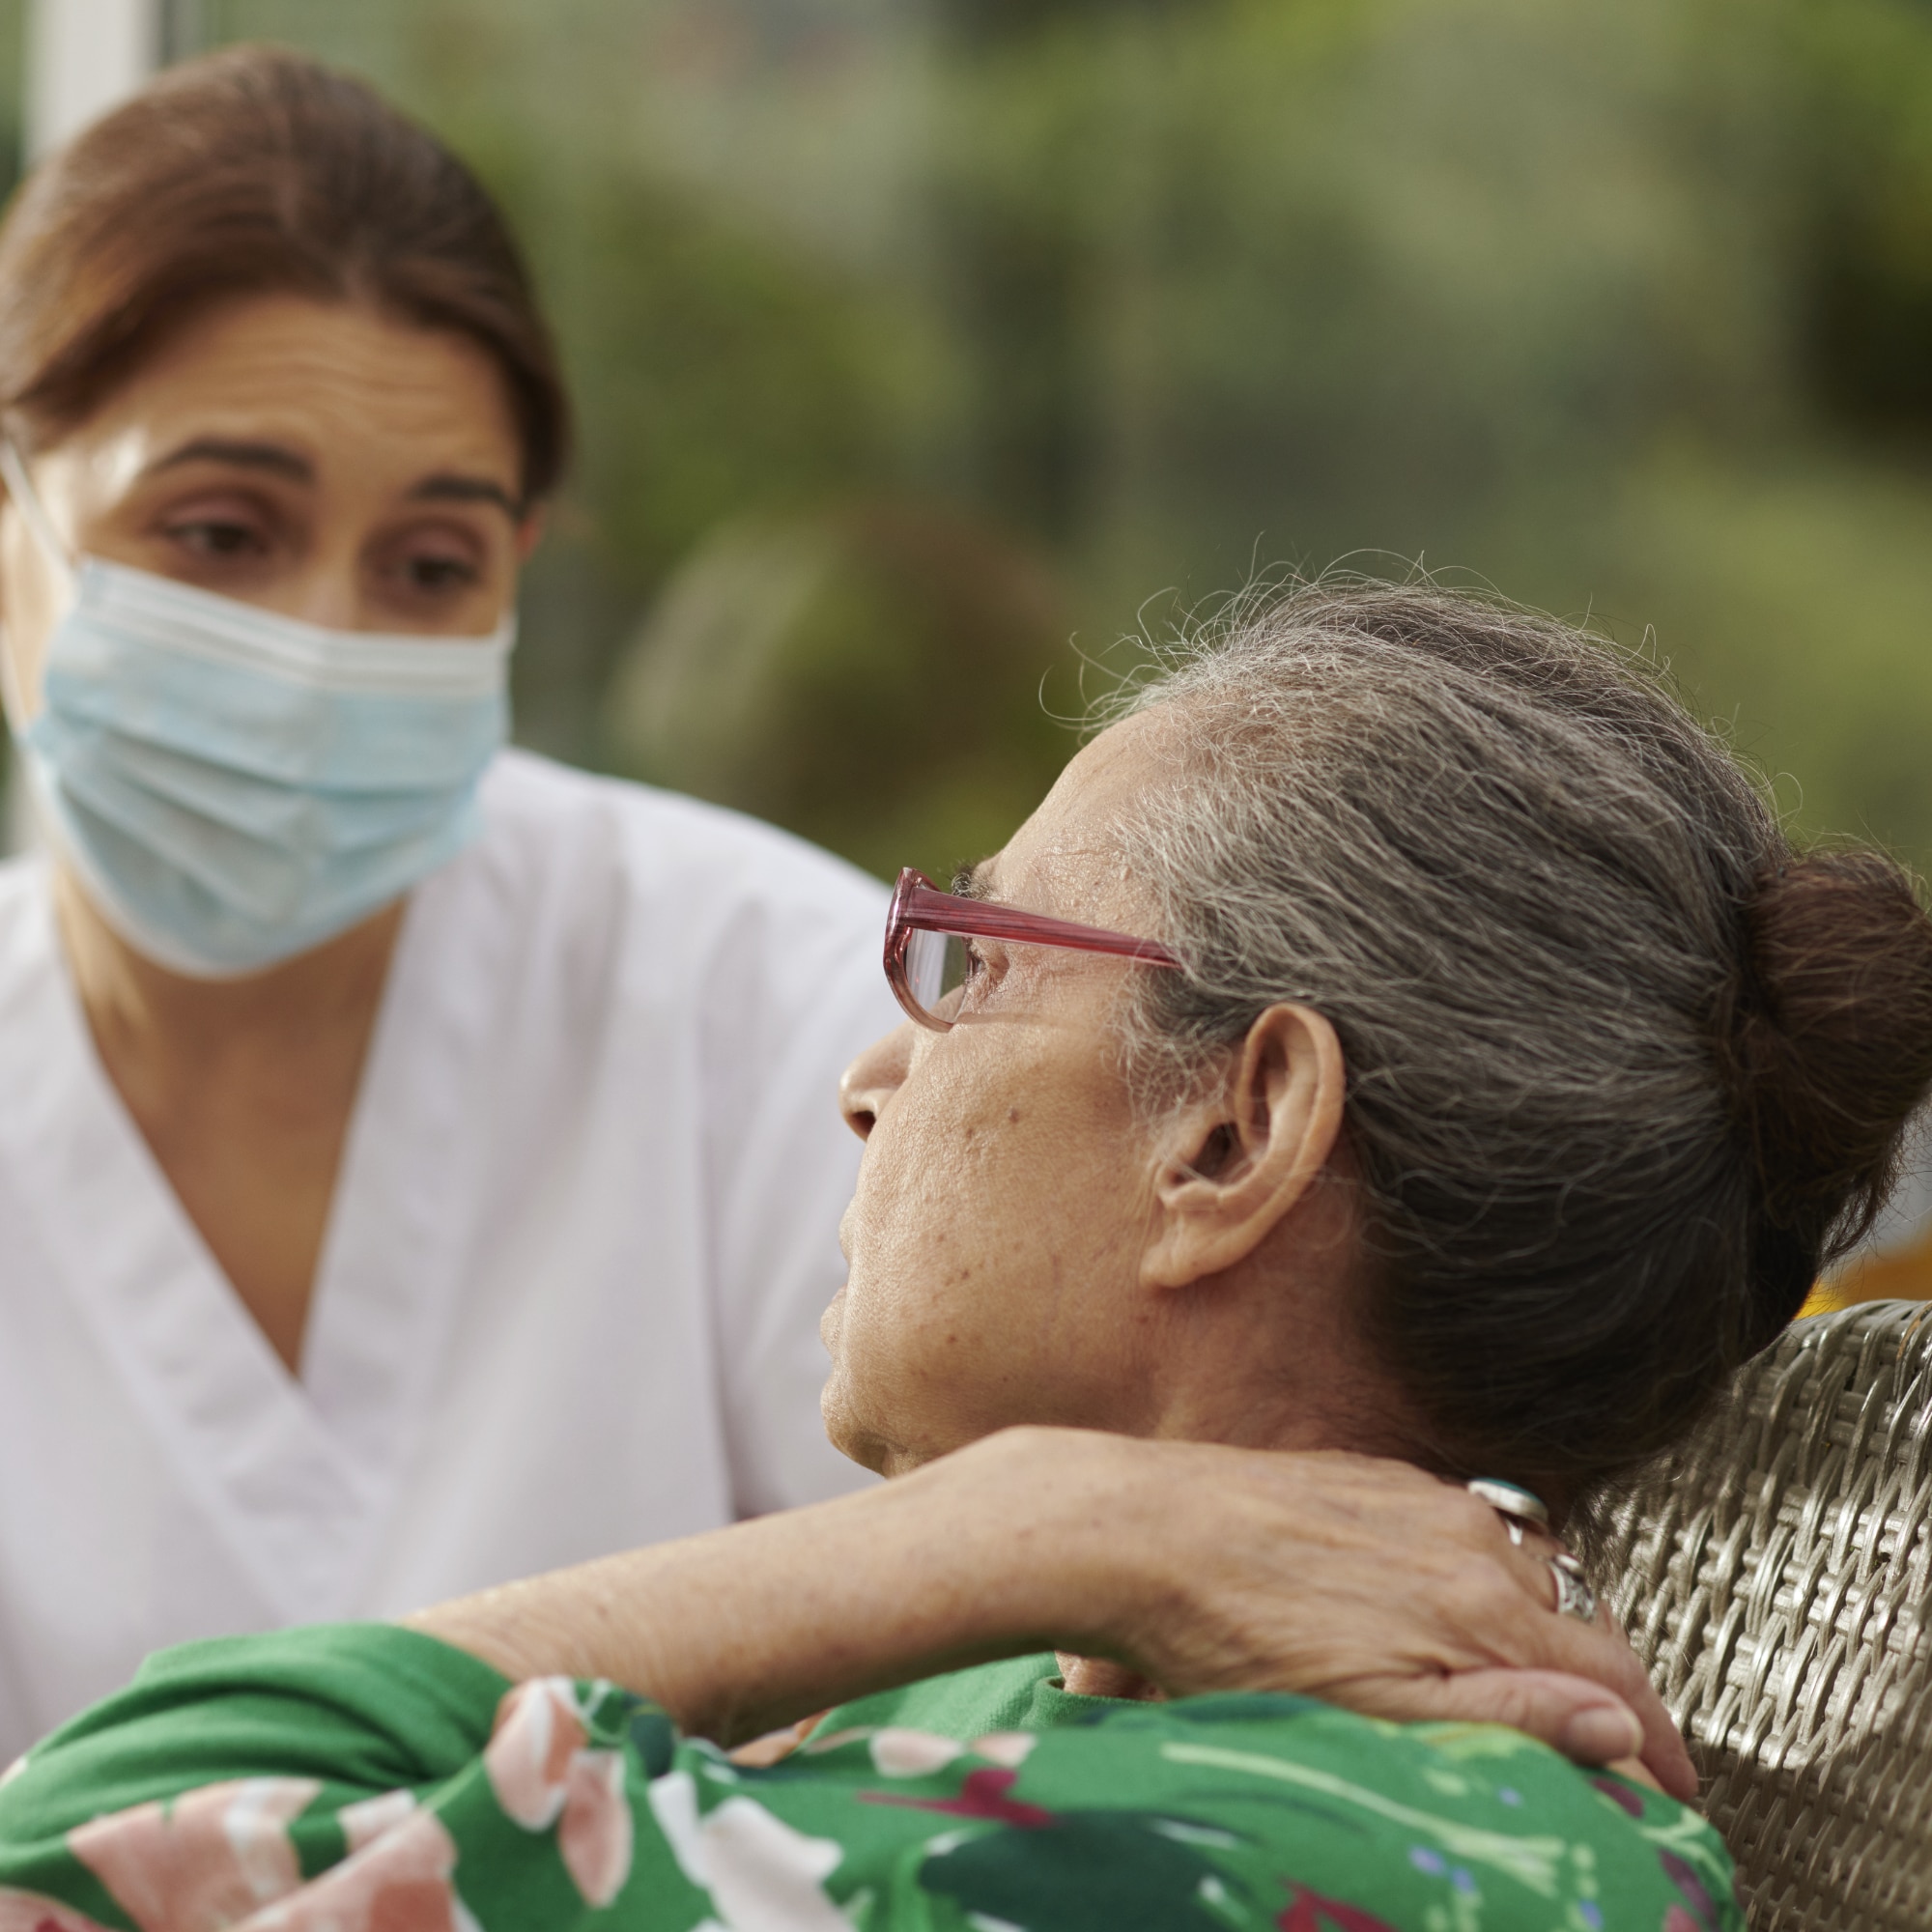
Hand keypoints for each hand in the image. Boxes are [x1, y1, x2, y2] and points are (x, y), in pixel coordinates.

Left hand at [1011, 1430, 1695, 1800]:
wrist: (1141, 1530)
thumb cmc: (1235, 1634)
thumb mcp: (1374, 1708)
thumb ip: (1502, 1712)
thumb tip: (1617, 1726)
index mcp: (1479, 1601)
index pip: (1608, 1674)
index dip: (1653, 1740)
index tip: (1678, 1790)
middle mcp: (1465, 1534)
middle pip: (1582, 1614)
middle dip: (1615, 1683)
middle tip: (1627, 1745)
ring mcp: (1418, 1498)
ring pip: (1528, 1564)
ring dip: (1558, 1624)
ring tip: (1556, 1681)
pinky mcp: (1370, 1478)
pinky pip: (1468, 1524)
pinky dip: (1495, 1574)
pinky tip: (1465, 1601)